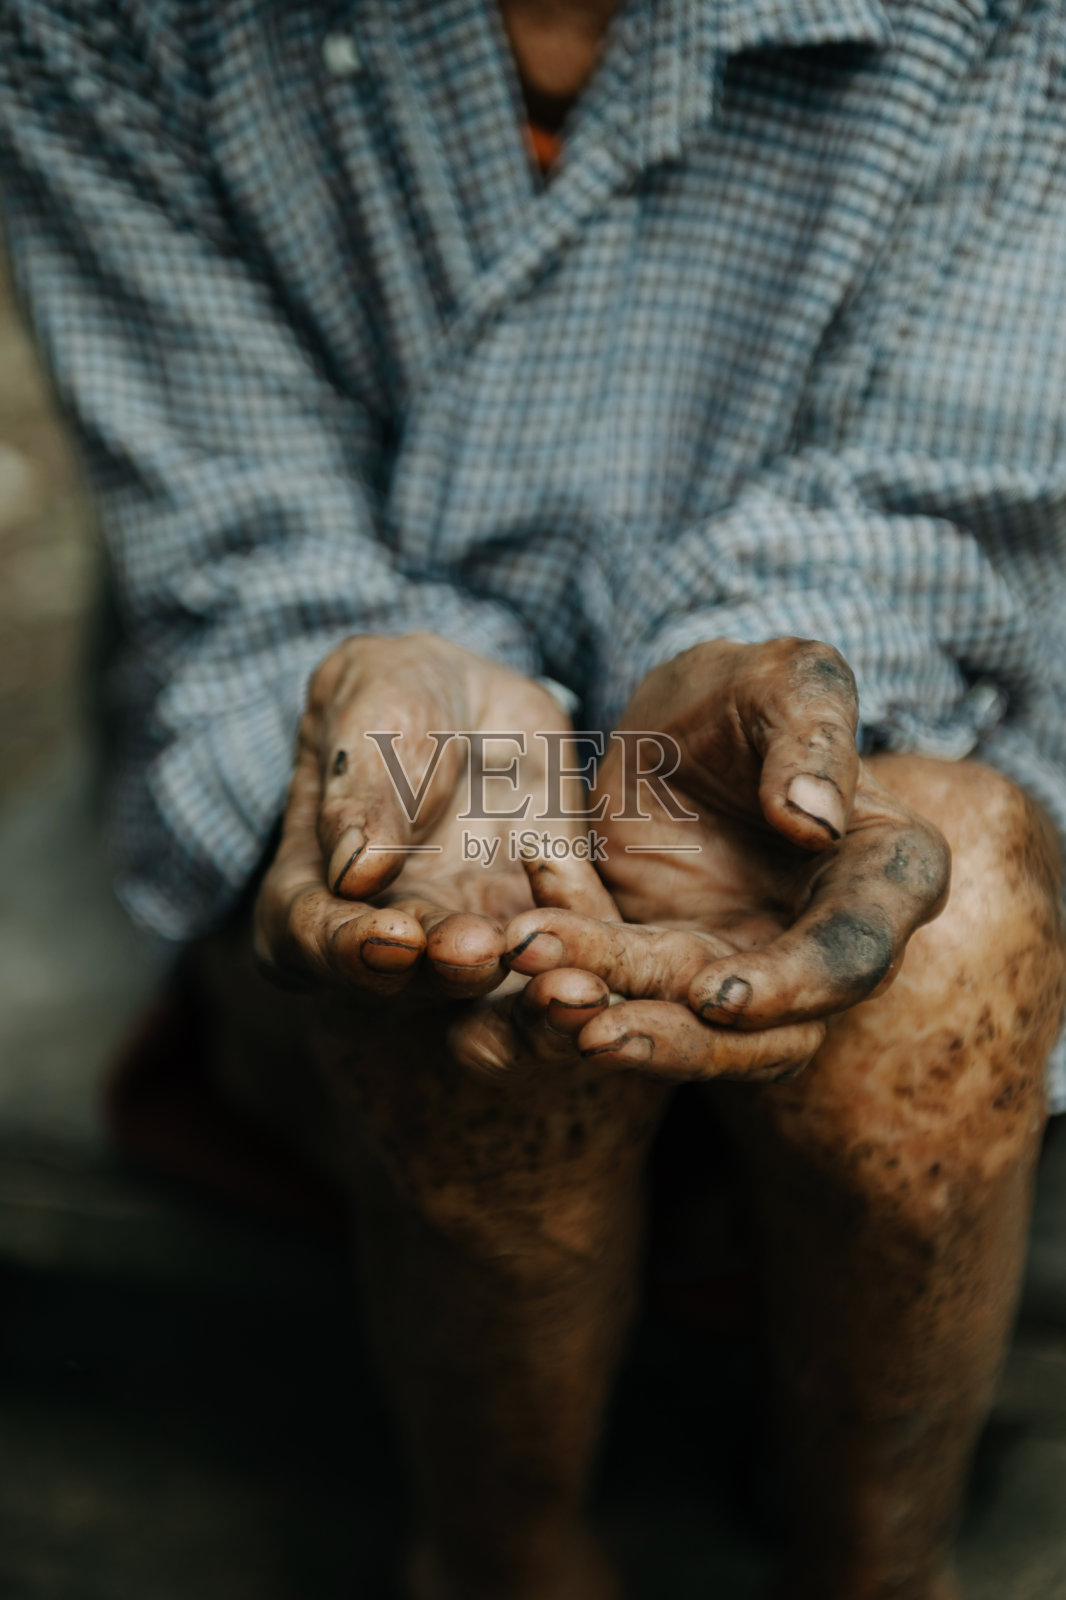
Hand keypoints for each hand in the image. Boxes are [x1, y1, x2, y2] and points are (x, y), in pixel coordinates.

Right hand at [254, 632, 613, 1000]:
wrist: (477, 698)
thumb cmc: (395, 695)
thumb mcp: (371, 709)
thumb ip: (361, 785)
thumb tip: (352, 872)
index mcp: (314, 890)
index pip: (313, 935)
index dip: (348, 947)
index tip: (393, 938)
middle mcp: (390, 936)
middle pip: (407, 978)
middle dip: (443, 971)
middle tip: (476, 954)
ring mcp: (468, 942)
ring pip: (491, 991)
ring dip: (521, 996)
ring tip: (553, 978)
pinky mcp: (544, 927)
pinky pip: (567, 955)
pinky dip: (586, 959)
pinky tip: (606, 958)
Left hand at [504, 637, 949, 1078]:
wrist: (673, 717)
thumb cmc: (753, 692)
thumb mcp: (787, 680)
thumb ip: (814, 736)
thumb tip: (818, 822)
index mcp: (886, 874)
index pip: (856, 950)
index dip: (796, 984)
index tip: (717, 996)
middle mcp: (825, 943)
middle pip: (772, 1030)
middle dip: (684, 1039)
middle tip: (599, 1032)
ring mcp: (745, 966)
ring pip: (690, 1028)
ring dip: (615, 1017)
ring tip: (545, 993)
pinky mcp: (666, 969)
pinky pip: (621, 990)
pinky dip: (574, 969)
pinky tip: (525, 933)